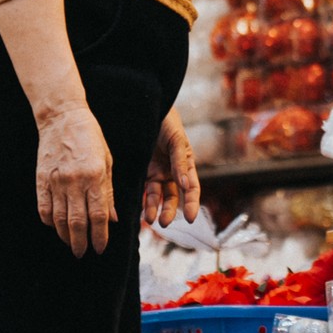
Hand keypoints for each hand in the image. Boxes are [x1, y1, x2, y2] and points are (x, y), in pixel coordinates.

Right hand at [35, 102, 113, 256]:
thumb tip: (113, 219)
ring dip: (65, 236)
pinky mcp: (41, 179)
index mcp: (95, 176)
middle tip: (83, 253)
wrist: (62, 117)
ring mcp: (55, 181)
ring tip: (71, 244)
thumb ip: (108, 192)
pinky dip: (49, 221)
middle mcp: (74, 181)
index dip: (100, 236)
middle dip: (81, 242)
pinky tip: (55, 227)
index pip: (98, 216)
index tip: (100, 248)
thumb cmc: (90, 137)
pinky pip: (44, 208)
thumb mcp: (107, 161)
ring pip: (59, 219)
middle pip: (77, 222)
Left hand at [144, 111, 201, 228]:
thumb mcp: (176, 139)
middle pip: (174, 196)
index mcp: (186, 164)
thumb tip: (186, 185)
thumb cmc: (167, 121)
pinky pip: (143, 189)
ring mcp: (157, 172)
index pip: (191, 188)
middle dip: (170, 211)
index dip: (192, 204)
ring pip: (158, 196)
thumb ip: (180, 162)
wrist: (147, 109)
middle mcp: (172, 171)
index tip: (191, 218)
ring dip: (155, 208)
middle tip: (164, 223)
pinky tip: (140, 210)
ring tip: (150, 220)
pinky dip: (143, 200)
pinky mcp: (143, 171)